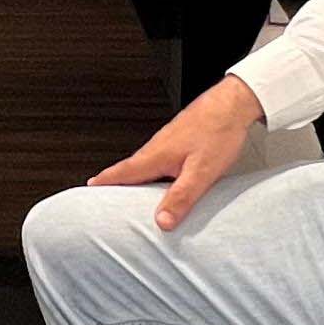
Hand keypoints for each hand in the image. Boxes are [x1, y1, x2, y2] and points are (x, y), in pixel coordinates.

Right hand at [87, 76, 262, 230]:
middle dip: (114, 182)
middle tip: (102, 197)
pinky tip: (163, 180)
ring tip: (130, 194)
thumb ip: (181, 197)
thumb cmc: (219, 131)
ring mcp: (169, 142)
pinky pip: (160, 160)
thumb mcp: (202, 172)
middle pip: (130, 169)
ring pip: (146, 165)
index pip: (123, 172)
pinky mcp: (181, 140)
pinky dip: (153, 172)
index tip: (88, 190)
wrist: (235, 102)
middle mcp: (158, 147)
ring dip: (135, 178)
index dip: (104, 182)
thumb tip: (161, 222)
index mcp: (157, 155)